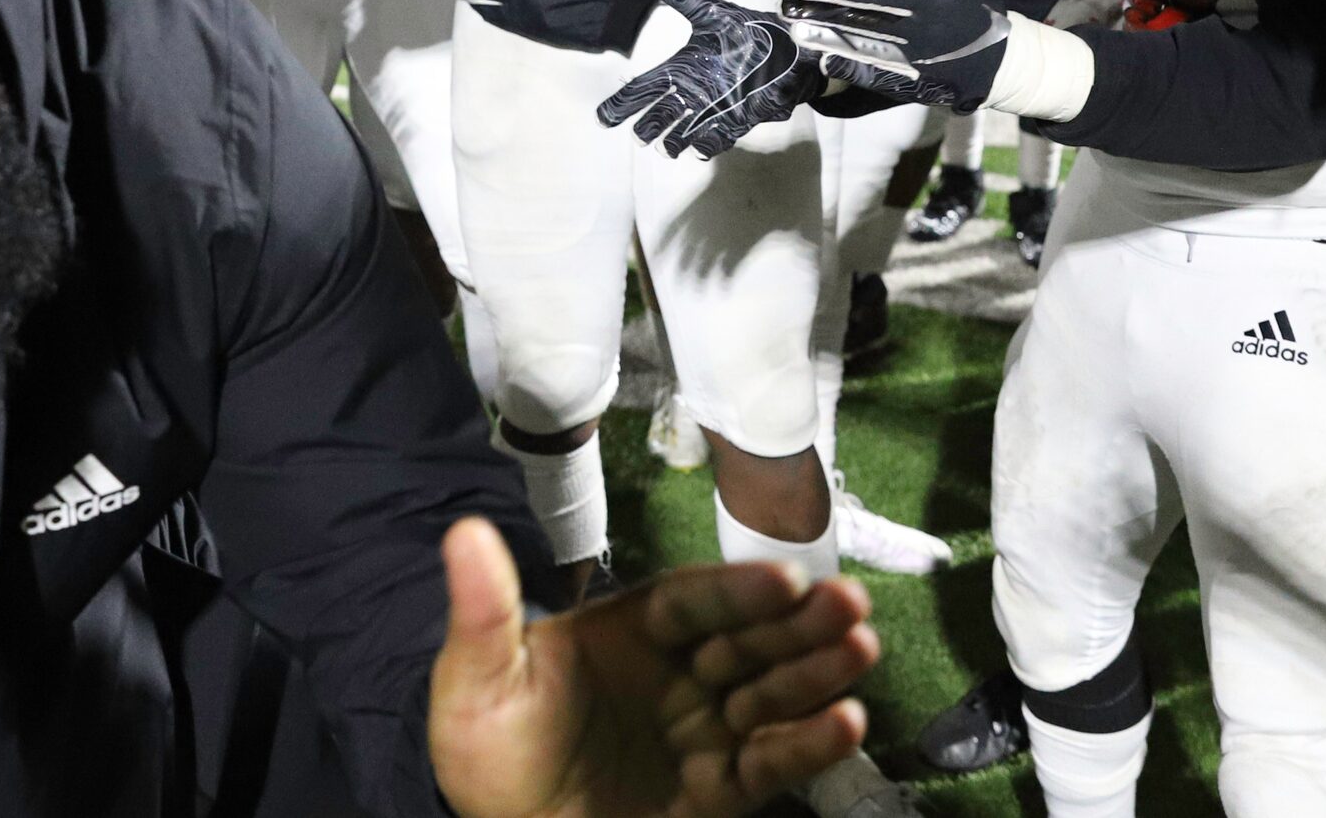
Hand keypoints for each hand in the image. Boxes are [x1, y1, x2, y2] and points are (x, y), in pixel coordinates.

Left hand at [428, 517, 876, 817]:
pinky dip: (809, 745)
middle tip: (850, 601)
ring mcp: (703, 732)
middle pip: (749, 638)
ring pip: (772, 694)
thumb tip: (463, 533)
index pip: (693, 601)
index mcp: (632, 633)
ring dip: (818, 671)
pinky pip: (769, 765)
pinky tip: (847, 721)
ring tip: (861, 648)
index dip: (737, 589)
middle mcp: (679, 675)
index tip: (785, 579)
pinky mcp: (717, 793)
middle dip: (800, 622)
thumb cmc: (489, 755)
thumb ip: (486, 611)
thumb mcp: (478, 681)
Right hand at [598, 0, 821, 159]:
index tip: (603, 118)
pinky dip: (706, 144)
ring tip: (666, 148)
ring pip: (684, 132)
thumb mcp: (714, 12)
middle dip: (648, 127)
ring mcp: (715, 109)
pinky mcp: (738, 120)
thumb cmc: (748, 31)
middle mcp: (693, 93)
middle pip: (659, 115)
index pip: (644, 89)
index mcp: (681, 69)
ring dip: (673, 141)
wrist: (790, 48)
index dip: (622, 104)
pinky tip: (698, 147)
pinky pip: (718, 138)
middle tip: (640, 135)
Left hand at [783, 0, 1007, 110]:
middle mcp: (916, 27)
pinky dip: (852, 69)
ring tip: (796, 29)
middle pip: (858, 18)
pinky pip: (878, 75)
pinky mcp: (917, 82)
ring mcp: (915, 57)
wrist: (1008, 60)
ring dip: (827, 38)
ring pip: (862, 45)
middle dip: (819, 10)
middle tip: (786, 4)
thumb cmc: (981, 11)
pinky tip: (826, 62)